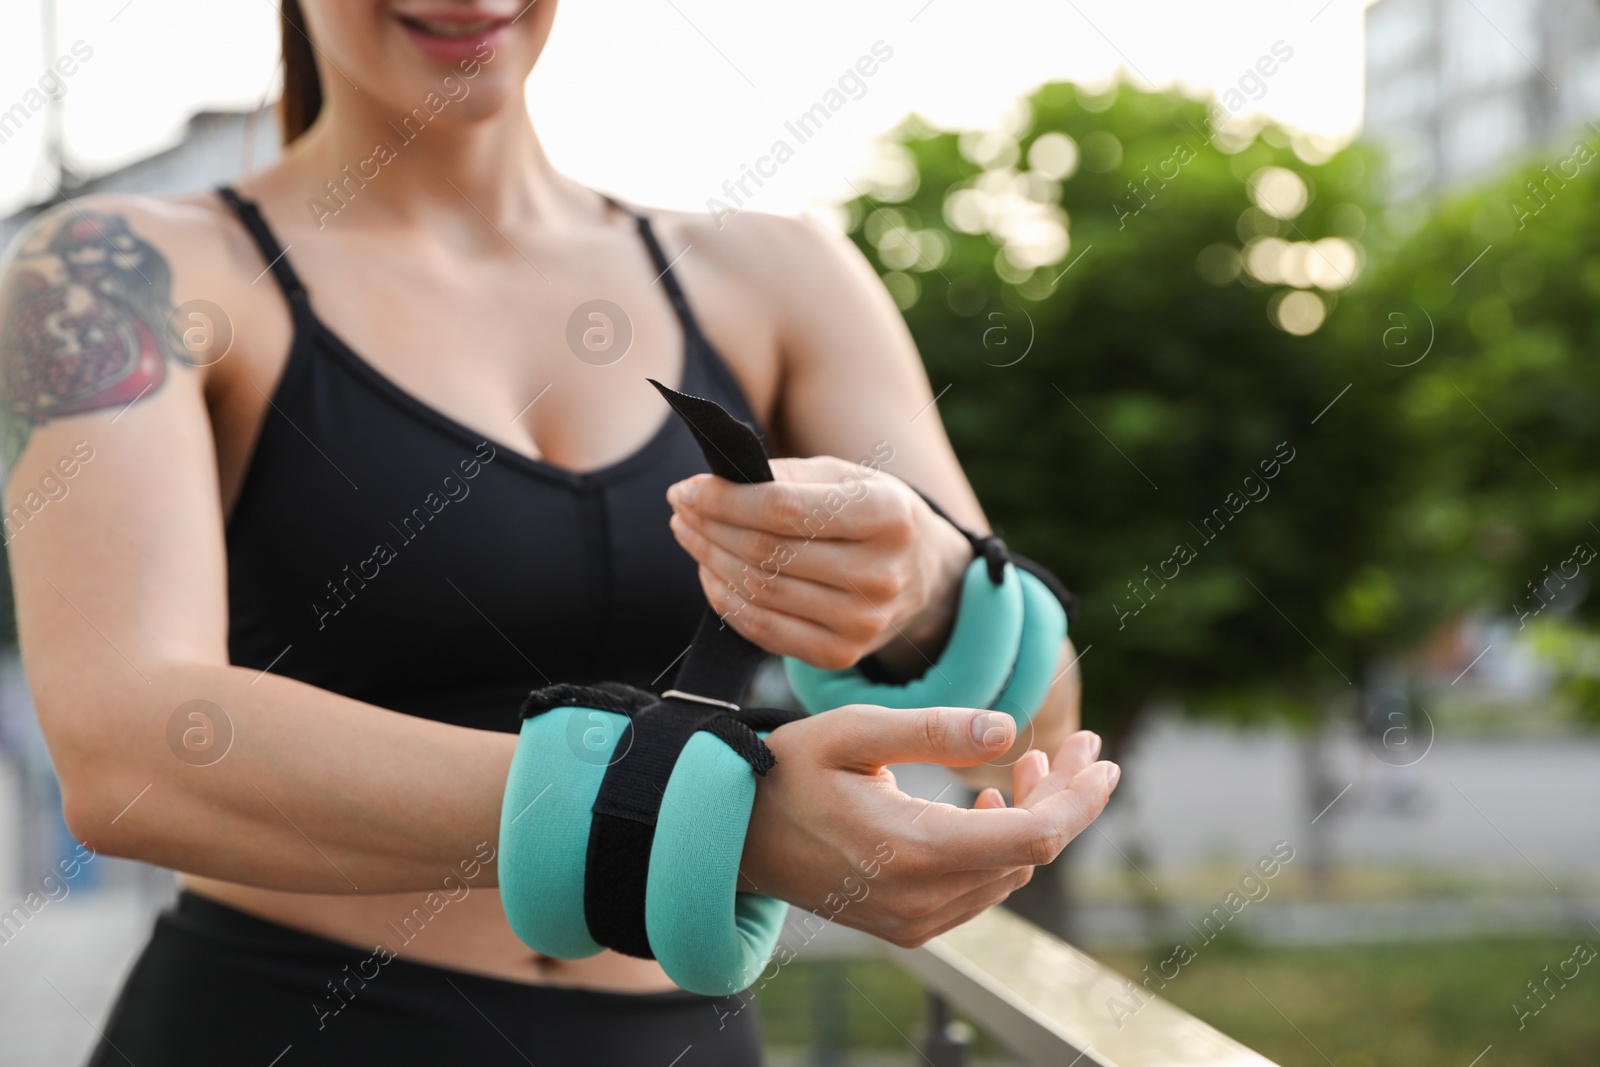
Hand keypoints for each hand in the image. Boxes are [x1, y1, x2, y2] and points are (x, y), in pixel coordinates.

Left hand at [667, 457, 972, 669]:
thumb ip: (785, 474)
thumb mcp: (846, 476)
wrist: (923, 574)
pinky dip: (725, 601)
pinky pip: (763, 631)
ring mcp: (862, 623)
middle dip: (709, 527)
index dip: (724, 500)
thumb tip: (712, 486)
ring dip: (709, 561)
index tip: (686, 489)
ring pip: (758, 592)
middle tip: (681, 508)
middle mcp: (880, 574)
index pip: (783, 509)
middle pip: (765, 553)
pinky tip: (711, 573)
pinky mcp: (841, 655)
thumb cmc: (872, 513)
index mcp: (887, 515)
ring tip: (690, 534)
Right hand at [740, 705, 1118, 948]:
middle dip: (1064, 798)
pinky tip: (989, 804)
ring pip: (1010, 873)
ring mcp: (915, 920)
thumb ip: (934, 730)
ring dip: (1033, 819)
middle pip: (1031, 853)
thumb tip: (1007, 729)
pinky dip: (1000, 846)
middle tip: (1077, 747)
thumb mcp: (853, 732)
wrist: (731, 836)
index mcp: (914, 850)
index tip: (1104, 760)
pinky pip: (980, 890)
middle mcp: (921, 899)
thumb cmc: (786, 772)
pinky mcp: (907, 925)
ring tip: (1030, 763)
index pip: (1035, 838)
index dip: (1080, 800)